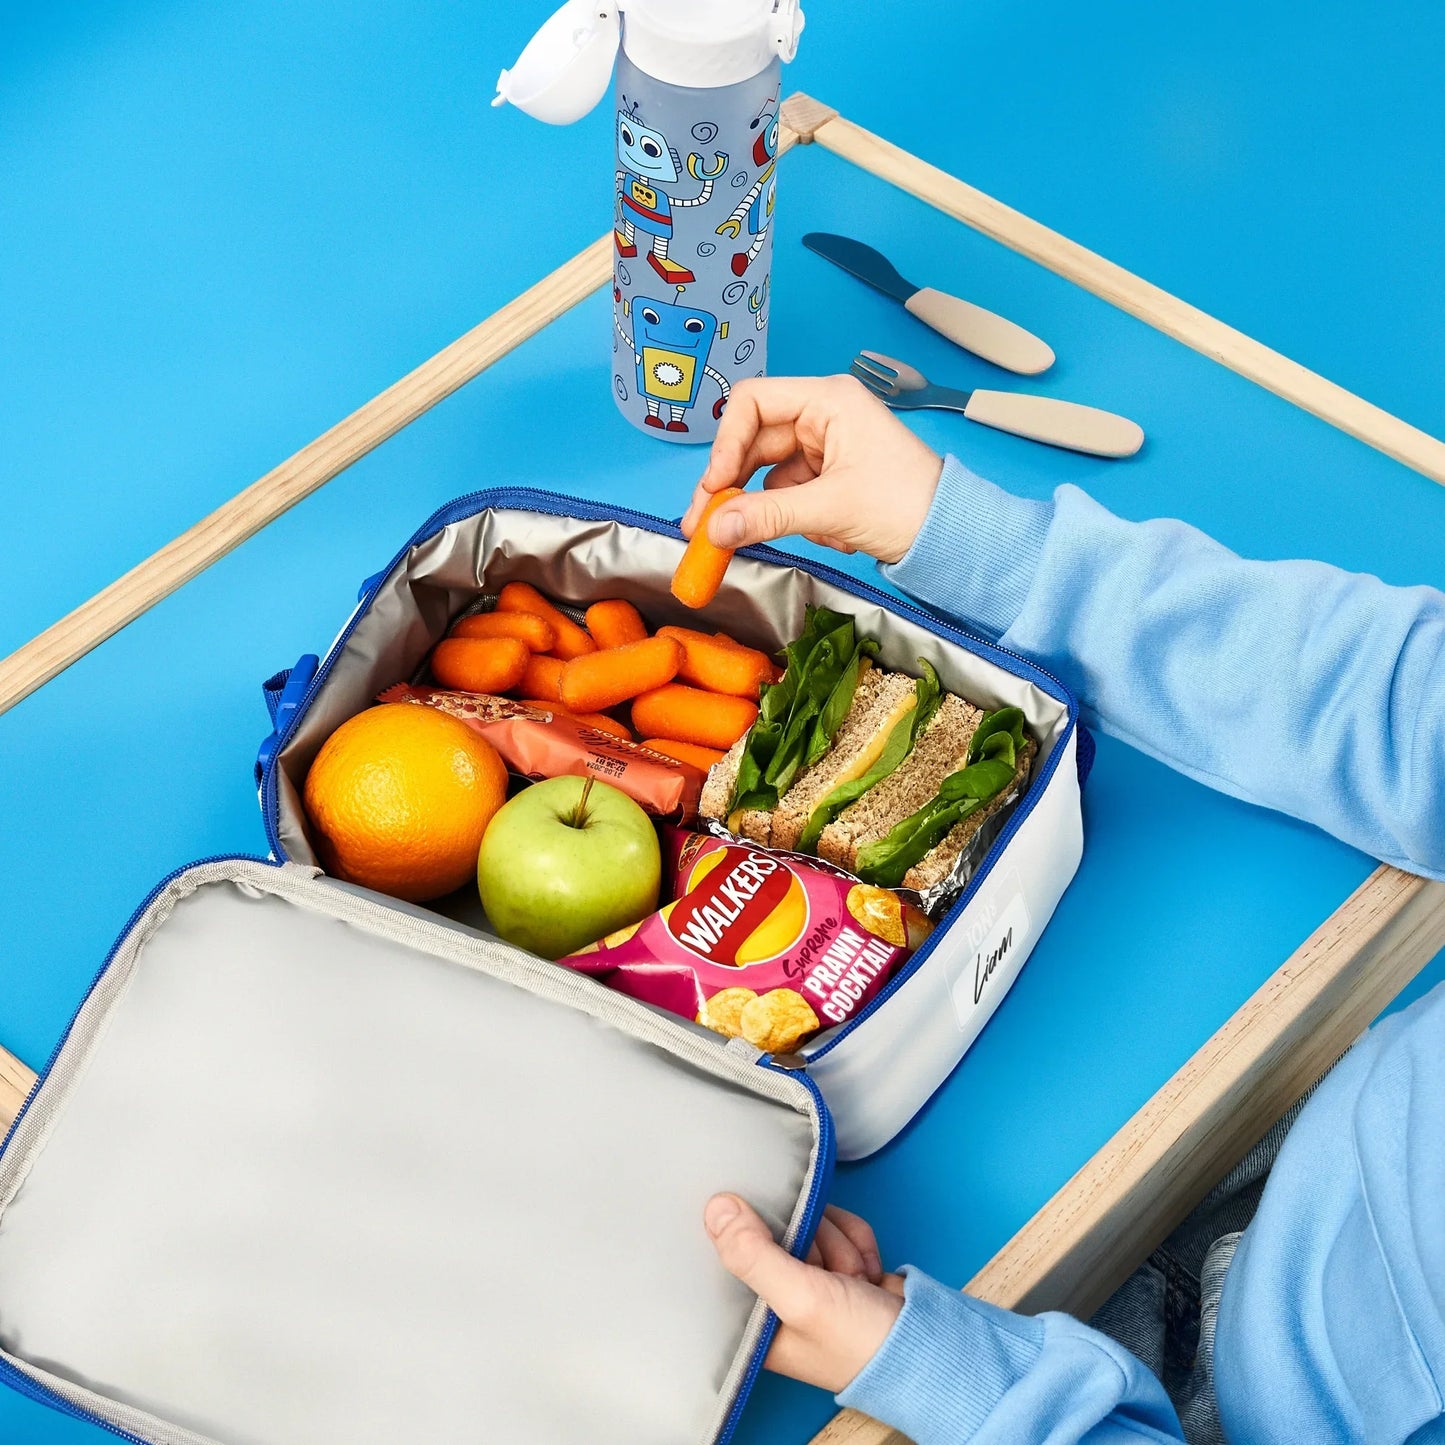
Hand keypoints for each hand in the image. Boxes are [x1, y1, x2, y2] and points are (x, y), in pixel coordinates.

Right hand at [681, 376, 942, 564]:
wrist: (950, 536)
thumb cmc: (909, 504)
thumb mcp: (831, 509)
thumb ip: (767, 516)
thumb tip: (715, 528)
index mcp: (828, 401)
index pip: (753, 403)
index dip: (726, 444)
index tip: (714, 487)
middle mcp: (822, 417)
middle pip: (753, 444)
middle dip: (731, 488)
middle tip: (704, 527)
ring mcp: (825, 448)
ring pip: (767, 476)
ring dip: (770, 510)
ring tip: (793, 534)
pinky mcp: (828, 477)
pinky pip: (787, 496)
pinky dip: (796, 519)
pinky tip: (830, 534)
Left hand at [705, 1193, 904, 1392]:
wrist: (927, 1345)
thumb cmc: (861, 1342)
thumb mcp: (800, 1298)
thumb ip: (755, 1254)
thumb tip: (716, 1208)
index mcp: (755, 1322)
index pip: (732, 1257)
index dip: (753, 1234)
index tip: (775, 1232)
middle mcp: (777, 1301)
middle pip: (776, 1231)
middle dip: (814, 1243)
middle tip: (831, 1274)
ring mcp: (809, 1282)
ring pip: (811, 1223)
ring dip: (840, 1244)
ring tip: (854, 1281)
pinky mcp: (837, 1266)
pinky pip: (839, 1226)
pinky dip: (858, 1243)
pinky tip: (868, 1274)